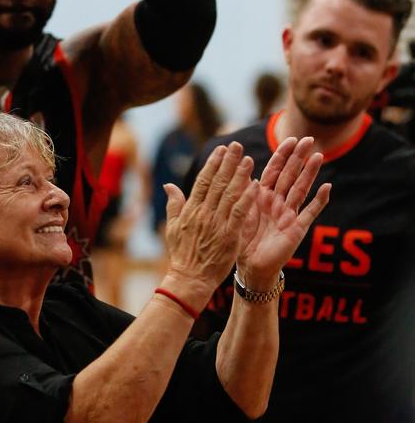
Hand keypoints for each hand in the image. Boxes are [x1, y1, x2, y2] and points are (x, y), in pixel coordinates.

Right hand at [164, 142, 258, 309]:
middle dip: (228, 162)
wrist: (190, 278)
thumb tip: (168, 185)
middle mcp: (204, 213)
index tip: (222, 149)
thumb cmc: (182, 254)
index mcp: (191, 209)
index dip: (213, 163)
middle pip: (218, 182)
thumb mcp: (173, 226)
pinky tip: (255, 186)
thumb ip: (174, 204)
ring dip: (240, 176)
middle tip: (237, 145)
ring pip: (230, 194)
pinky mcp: (229, 236)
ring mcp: (217, 224)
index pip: (204, 180)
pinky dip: (247, 199)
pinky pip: (239, 214)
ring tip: (248, 159)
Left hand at [237, 137, 329, 288]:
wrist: (251, 267)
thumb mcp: (239, 213)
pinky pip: (311, 212)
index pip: (274, 170)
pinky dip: (319, 200)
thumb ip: (243, 193)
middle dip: (299, 157)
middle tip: (309, 139)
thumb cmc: (242, 240)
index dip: (282, 155)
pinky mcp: (298, 228)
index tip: (291, 138)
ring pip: (301, 188)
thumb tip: (242, 169)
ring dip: (310, 173)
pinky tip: (328, 187)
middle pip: (290, 175)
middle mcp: (277, 202)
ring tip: (319, 155)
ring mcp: (289, 214)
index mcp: (262, 196)